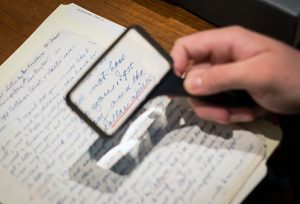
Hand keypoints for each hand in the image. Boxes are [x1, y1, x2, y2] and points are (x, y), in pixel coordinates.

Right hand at [171, 26, 299, 123]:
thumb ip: (221, 77)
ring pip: (203, 96)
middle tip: (223, 114)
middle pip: (192, 78)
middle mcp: (220, 58)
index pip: (187, 46)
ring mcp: (224, 76)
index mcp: (225, 43)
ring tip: (240, 115)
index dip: (177, 64)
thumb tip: (187, 84)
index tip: (181, 88)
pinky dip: (229, 113)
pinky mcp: (229, 91)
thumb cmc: (291, 77)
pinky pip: (216, 104)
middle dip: (206, 100)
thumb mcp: (258, 75)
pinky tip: (247, 113)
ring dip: (218, 110)